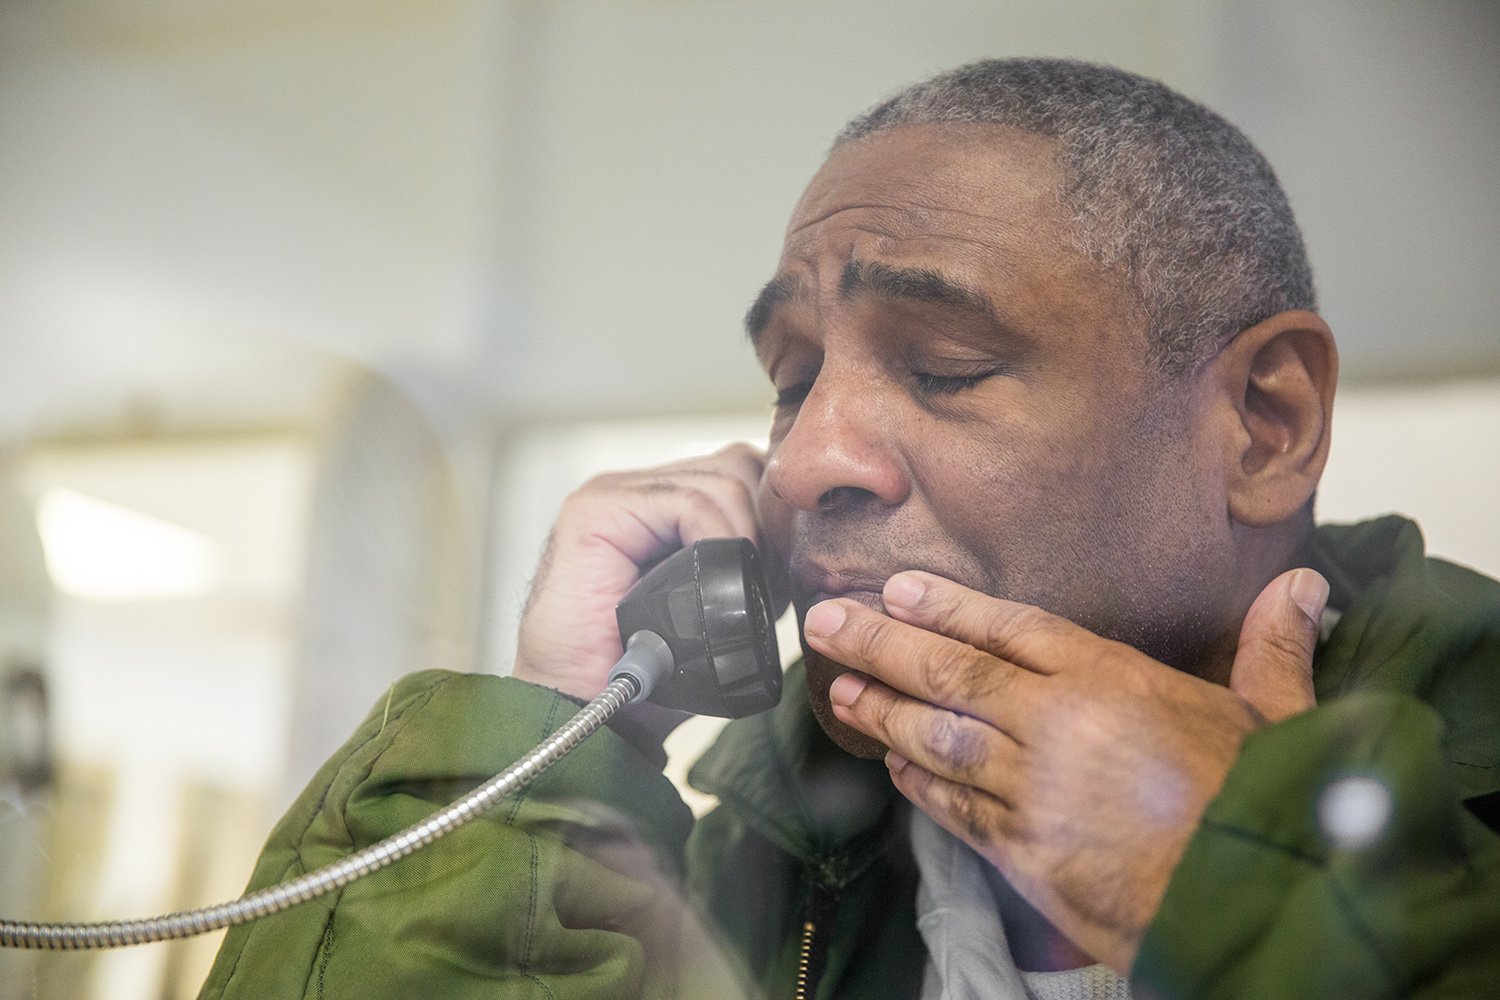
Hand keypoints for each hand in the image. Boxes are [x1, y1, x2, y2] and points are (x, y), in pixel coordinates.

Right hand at [513, 444, 774, 712]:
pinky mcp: (596, 510)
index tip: (782, 577)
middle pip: (739, 467)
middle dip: (767, 523)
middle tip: (770, 582)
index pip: (742, 478)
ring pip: (722, 479)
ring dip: (747, 535)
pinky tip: (716, 578)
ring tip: (742, 587)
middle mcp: (639, 492)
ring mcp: (616, 495)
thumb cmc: (646, 673)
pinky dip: (717, 535)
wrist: (585, 709)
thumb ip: (742, 572)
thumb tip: (795, 554)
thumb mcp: (713, 614)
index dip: (773, 522)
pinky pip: (687, 500)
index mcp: (665, 510)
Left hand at [802, 568, 1327, 971]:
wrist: (1262, 906)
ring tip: (840, 690)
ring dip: (884, 713)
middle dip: (881, 645)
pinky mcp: (1028, 857)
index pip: (1012, 628)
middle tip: (824, 625)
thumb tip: (1302, 586)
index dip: (947, 605)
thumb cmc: (1267, 806)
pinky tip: (894, 764)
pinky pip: (958, 810)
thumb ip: (1271, 649)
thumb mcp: (1278, 718)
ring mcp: (1036, 793)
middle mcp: (1062, 728)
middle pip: (953, 674)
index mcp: (1116, 681)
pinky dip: (922, 785)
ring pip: (940, 739)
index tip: (895, 588)